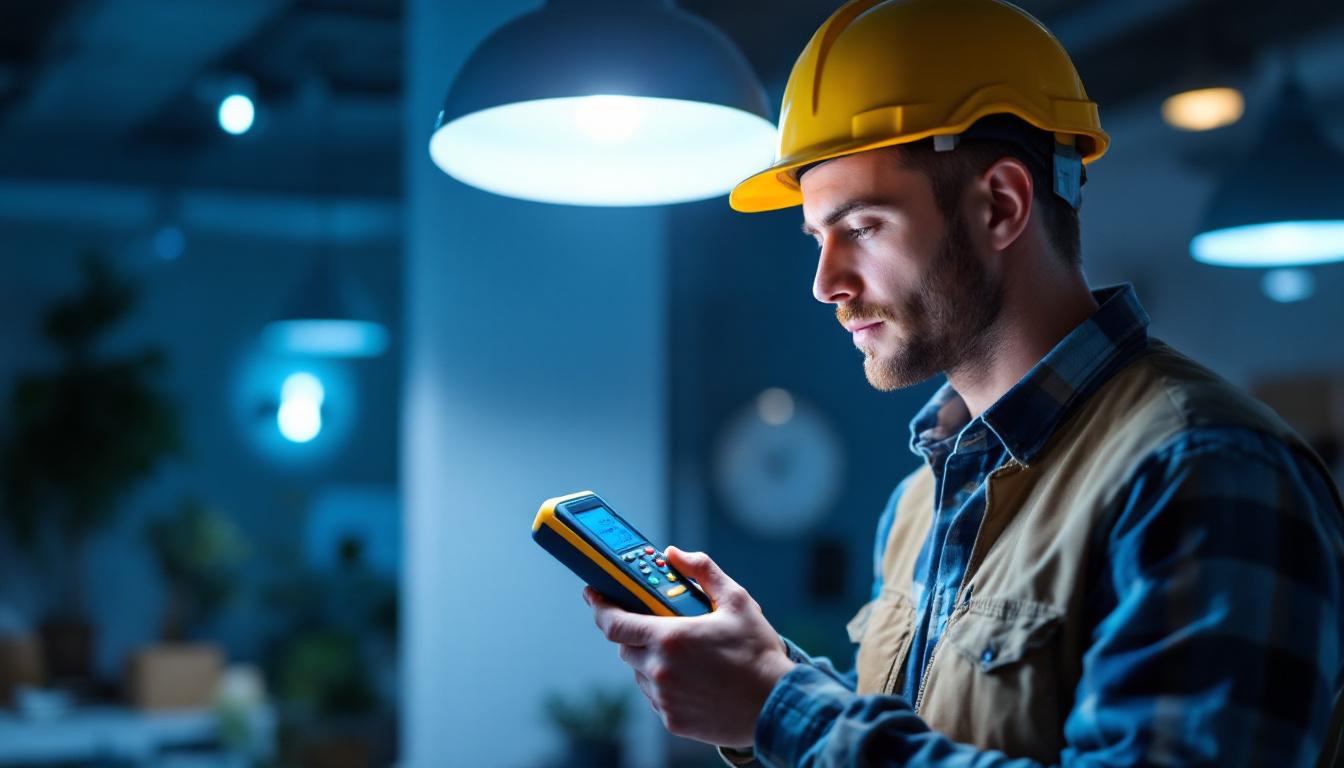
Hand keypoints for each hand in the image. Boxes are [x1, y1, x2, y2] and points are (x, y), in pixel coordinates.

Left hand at [584, 546, 796, 747]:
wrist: (777, 705)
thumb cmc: (758, 653)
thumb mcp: (736, 602)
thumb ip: (703, 571)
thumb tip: (674, 554)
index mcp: (670, 638)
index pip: (614, 623)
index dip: (599, 607)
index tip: (593, 595)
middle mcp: (660, 670)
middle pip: (626, 648)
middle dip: (635, 633)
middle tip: (657, 625)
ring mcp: (665, 698)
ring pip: (640, 674)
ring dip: (650, 660)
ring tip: (685, 655)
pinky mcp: (673, 720)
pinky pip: (655, 697)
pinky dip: (663, 685)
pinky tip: (691, 678)